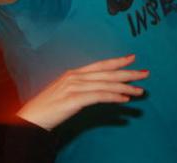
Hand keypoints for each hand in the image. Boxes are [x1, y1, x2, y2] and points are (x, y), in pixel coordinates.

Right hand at [16, 55, 147, 130]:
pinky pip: (99, 96)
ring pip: (106, 84)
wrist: (31, 117)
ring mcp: (74, 87)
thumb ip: (80, 89)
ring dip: (125, 87)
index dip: (117, 61)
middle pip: (107, 73)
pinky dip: (114, 96)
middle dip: (128, 72)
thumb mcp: (64, 93)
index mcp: (73, 74)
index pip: (100, 65)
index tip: (132, 59)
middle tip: (145, 74)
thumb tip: (95, 91)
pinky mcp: (74, 99)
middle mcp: (75, 77)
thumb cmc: (47, 108)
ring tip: (140, 90)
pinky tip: (125, 98)